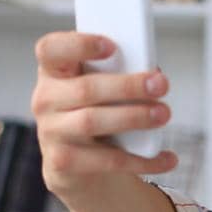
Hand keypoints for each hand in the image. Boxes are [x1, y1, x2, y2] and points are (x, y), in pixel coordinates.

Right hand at [30, 31, 176, 194]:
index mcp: (53, 71)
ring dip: (134, 117)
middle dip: (127, 86)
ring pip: (93, 122)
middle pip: (85, 89)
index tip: (112, 46)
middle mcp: (45, 100)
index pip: (52, 49)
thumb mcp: (98, 88)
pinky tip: (166, 158)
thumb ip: (116, 73)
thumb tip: (152, 74)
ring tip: (163, 114)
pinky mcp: (64, 163)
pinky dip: (142, 160)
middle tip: (160, 85)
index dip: (78, 45)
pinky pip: (108, 160)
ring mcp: (51, 132)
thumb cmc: (94, 112)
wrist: (77, 166)